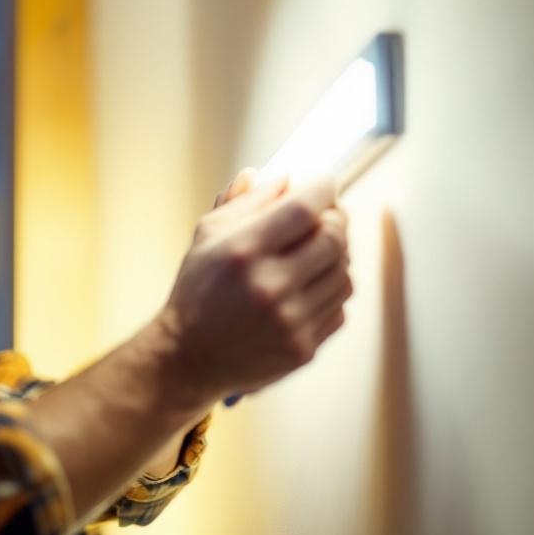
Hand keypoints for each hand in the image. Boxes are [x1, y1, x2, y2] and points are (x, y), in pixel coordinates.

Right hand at [158, 169, 351, 405]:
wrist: (190, 356)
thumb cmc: (198, 291)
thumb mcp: (207, 236)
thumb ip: (245, 201)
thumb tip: (283, 178)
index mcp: (244, 251)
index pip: (303, 208)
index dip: (323, 189)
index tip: (326, 183)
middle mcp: (270, 286)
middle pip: (334, 238)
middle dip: (335, 219)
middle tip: (325, 216)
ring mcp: (291, 321)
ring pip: (344, 273)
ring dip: (335, 256)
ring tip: (314, 253)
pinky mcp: (303, 348)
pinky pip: (340, 306)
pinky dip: (331, 290)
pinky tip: (309, 286)